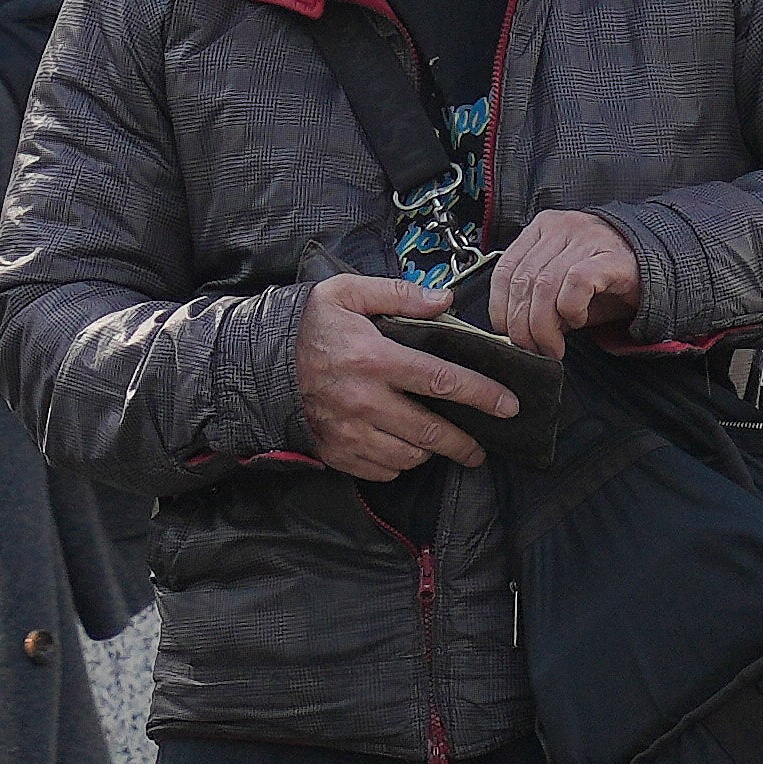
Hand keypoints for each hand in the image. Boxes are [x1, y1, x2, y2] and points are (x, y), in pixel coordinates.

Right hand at [292, 274, 515, 482]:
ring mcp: (350, 432)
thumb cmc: (306, 325)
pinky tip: (404, 449)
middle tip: (482, 447)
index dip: (481, 395)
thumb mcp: (348, 293)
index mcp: (374, 359)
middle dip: (465, 443)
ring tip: (441, 444)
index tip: (507, 405)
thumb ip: (400, 295)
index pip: (442, 381)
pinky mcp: (337, 453)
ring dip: (432, 453)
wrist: (255, 363)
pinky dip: (399, 464)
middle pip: (432, 432)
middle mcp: (364, 401)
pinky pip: (382, 470)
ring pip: (409, 457)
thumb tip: (445, 301)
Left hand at [486, 209, 640, 364]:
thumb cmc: (606, 279)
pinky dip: (571, 309)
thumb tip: (514, 330)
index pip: (505, 269)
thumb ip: (536, 299)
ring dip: (544, 326)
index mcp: (542, 229)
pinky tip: (579, 319)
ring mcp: (585, 238)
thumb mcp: (562, 286)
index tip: (507, 334)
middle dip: (522, 325)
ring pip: (544, 286)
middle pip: (523, 281)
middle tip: (533, 349)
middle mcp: (561, 228)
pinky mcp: (609, 256)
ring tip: (553, 346)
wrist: (657, 267)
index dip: (500, 307)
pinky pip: (576, 284)